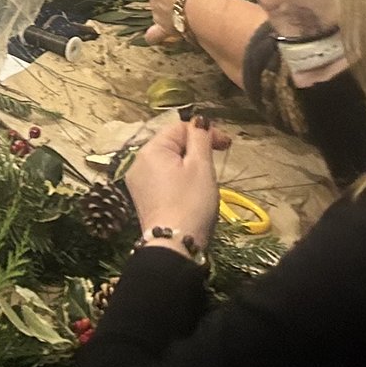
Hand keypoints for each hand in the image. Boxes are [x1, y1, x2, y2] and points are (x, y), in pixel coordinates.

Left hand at [124, 116, 230, 252]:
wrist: (175, 246)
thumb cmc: (191, 203)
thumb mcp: (200, 166)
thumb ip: (200, 138)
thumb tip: (199, 120)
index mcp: (150, 150)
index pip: (179, 127)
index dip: (205, 132)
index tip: (227, 145)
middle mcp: (138, 163)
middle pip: (172, 144)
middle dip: (196, 149)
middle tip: (218, 161)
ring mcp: (139, 182)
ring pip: (169, 162)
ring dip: (189, 164)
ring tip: (206, 180)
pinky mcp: (143, 199)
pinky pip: (163, 178)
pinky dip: (179, 179)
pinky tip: (191, 192)